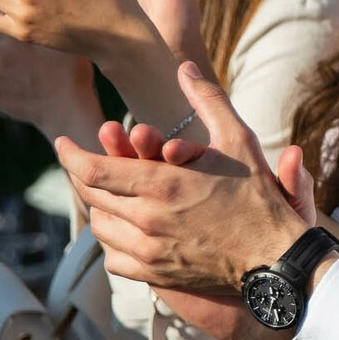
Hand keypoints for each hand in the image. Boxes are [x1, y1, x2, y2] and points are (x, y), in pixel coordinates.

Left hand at [58, 62, 313, 339]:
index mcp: (163, 184)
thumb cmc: (259, 196)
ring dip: (97, 206)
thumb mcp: (239, 140)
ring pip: (100, 226)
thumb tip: (185, 66)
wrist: (275, 257)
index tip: (63, 142)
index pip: (94, 170)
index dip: (71, 155)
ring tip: (104, 192)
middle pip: (91, 196)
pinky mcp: (155, 273)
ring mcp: (150, 250)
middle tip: (81, 162)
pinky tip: (122, 227)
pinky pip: (112, 258)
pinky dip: (110, 240)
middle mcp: (148, 219)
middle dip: (80, 175)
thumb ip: (208, 100)